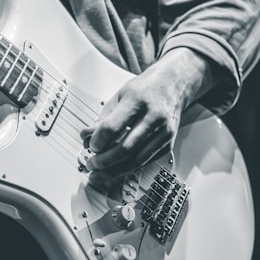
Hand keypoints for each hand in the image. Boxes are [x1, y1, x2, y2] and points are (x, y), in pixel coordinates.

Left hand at [80, 48, 213, 184]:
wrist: (172, 85)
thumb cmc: (144, 90)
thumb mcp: (119, 97)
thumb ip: (103, 118)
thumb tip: (87, 138)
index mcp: (137, 100)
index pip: (113, 127)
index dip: (98, 141)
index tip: (90, 146)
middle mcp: (153, 117)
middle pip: (125, 148)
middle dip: (104, 161)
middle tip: (91, 164)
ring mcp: (163, 132)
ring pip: (137, 160)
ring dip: (114, 171)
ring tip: (99, 173)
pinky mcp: (168, 144)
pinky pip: (145, 162)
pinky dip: (128, 169)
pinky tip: (116, 169)